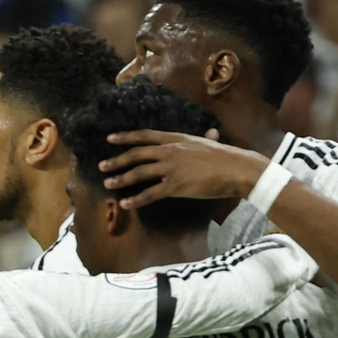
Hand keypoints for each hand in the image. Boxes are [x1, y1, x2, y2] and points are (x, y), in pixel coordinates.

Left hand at [98, 129, 269, 209]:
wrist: (235, 169)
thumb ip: (205, 138)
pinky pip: (149, 194)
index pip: (145, 136)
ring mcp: (170, 168)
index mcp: (177, 139)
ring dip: (120, 179)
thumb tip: (211, 133)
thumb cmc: (225, 157)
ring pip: (138, 173)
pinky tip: (125, 204)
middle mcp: (170, 151)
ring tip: (108, 184)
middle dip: (116, 160)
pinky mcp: (174, 186)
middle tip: (101, 166)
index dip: (126, 137)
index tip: (110, 138)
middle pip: (136, 154)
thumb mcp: (211, 142)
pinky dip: (135, 200)